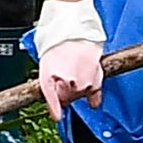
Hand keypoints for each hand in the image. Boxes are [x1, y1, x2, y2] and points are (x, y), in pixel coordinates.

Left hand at [32, 0, 106, 116]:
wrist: (73, 27)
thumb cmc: (57, 41)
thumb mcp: (45, 65)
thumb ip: (48, 87)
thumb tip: (56, 107)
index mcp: (51, 80)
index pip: (54, 101)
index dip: (55, 108)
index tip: (57, 116)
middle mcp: (68, 84)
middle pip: (67, 98)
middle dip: (64, 92)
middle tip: (63, 77)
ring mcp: (84, 82)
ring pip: (80, 95)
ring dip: (78, 89)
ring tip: (75, 73)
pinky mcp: (97, 77)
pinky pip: (96, 94)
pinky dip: (94, 97)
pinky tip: (92, 97)